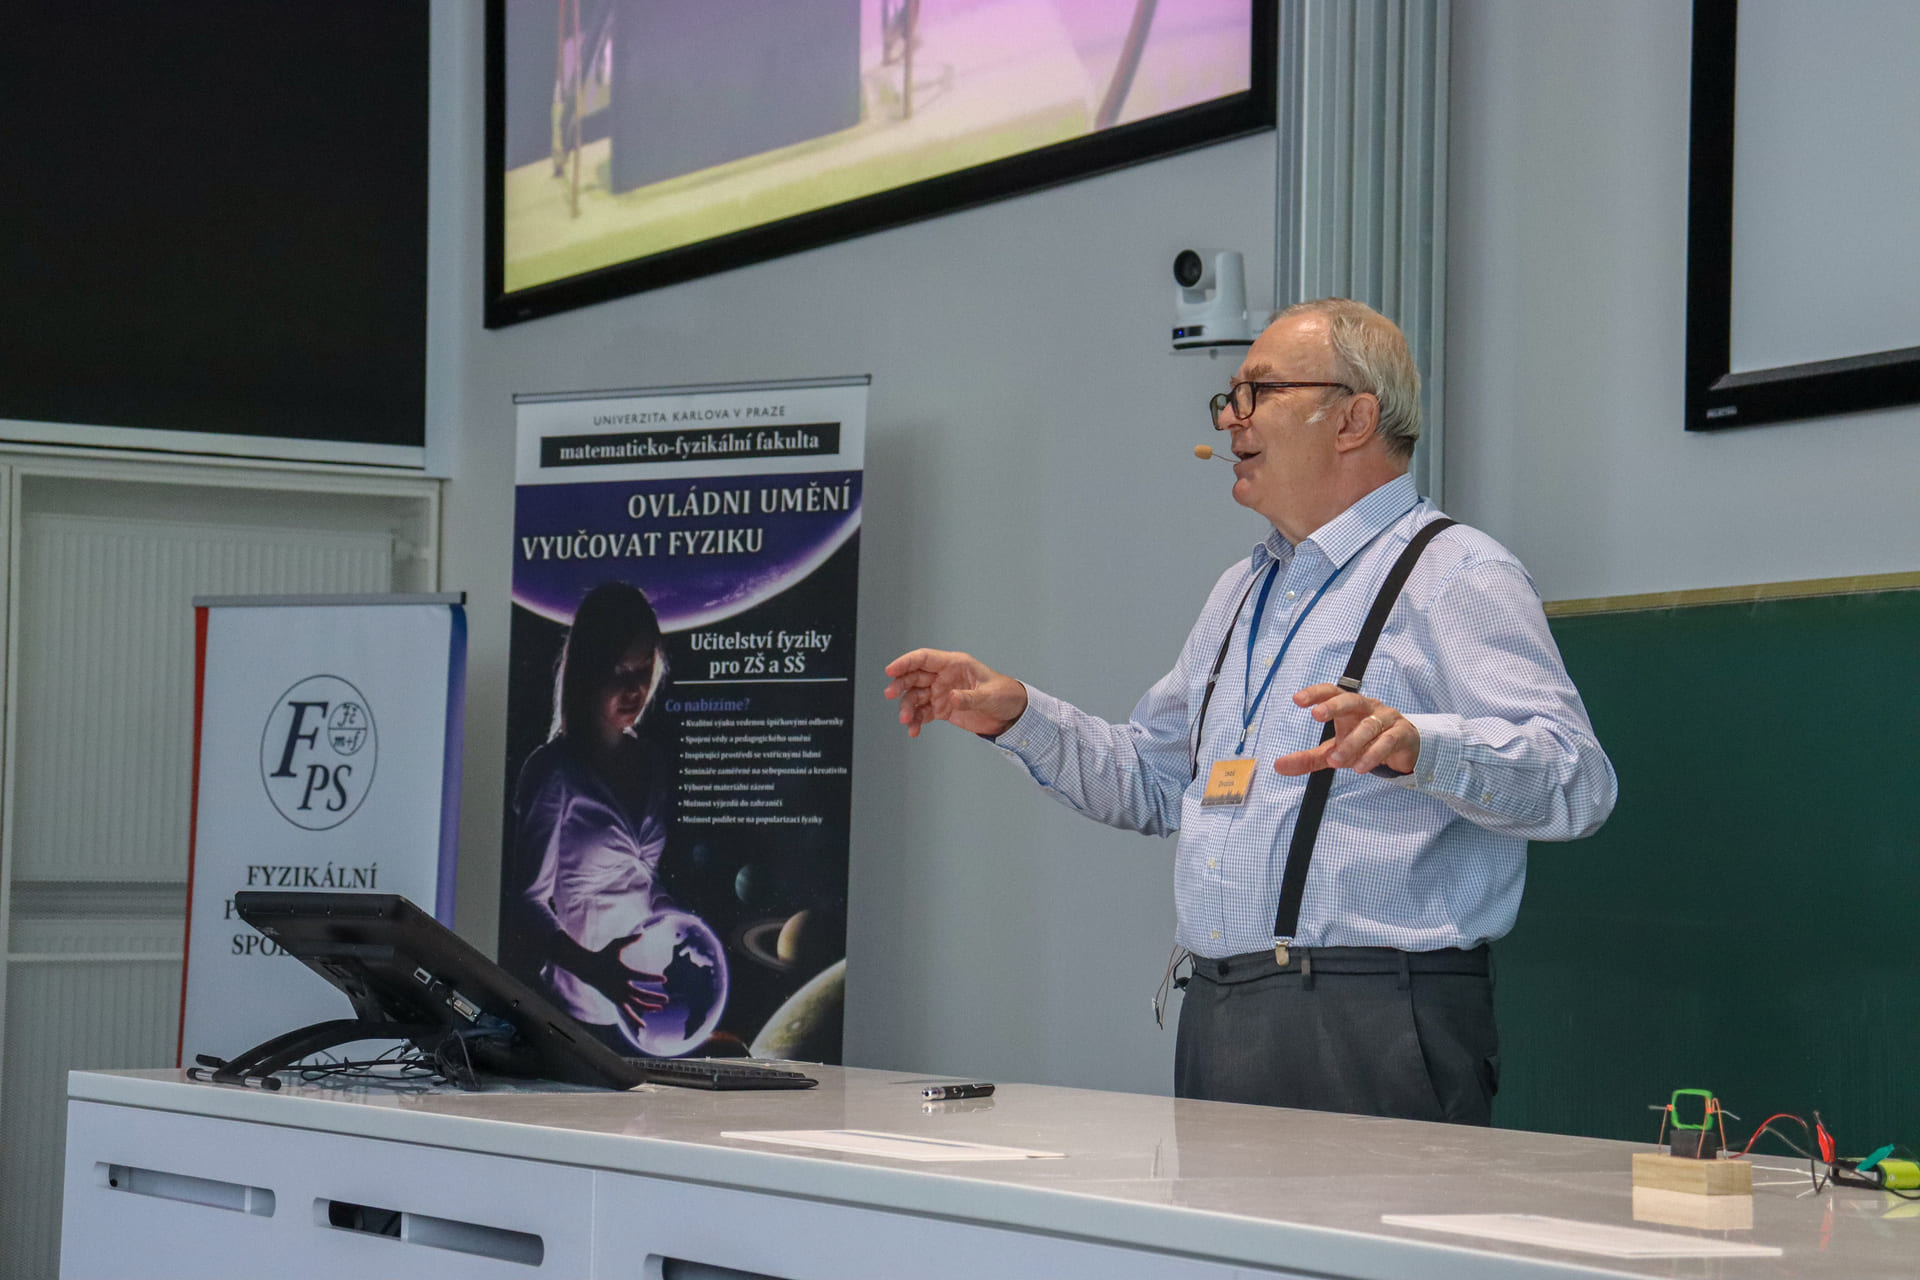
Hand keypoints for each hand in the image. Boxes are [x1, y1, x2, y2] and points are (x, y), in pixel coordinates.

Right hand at [575, 932, 667, 1028]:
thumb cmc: (603, 955)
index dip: (653, 978)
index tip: (665, 979)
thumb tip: (642, 934)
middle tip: (667, 998)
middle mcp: (621, 986)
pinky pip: (627, 1012)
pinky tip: (643, 1026)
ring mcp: (618, 995)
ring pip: (635, 1005)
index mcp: (623, 972)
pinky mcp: (615, 1000)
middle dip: (654, 997)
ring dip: (648, 1007)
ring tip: (661, 1008)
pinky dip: (635, 1019)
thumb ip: (629, 940)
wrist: (587, 968)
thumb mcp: (615, 945)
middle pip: (640, 994)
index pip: (641, 976)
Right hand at [883, 648, 1027, 738]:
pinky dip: (916, 721)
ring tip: (907, 720)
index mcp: (955, 665)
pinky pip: (923, 714)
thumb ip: (969, 697)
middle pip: (914, 677)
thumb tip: (951, 697)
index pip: (924, 659)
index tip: (891, 671)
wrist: (1012, 714)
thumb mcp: (989, 695)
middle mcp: (944, 677)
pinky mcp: (943, 709)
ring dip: (907, 707)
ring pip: (915, 697)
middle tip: (890, 695)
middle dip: (900, 685)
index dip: (905, 662)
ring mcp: (942, 693)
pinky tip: (913, 730)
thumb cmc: (1005, 695)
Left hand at [1273, 684, 1419, 776]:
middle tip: (1317, 715)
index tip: (1297, 700)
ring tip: (1335, 760)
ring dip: (1351, 743)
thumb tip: (1278, 766)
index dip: (1315, 693)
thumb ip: (1308, 758)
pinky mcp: (1402, 733)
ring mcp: (1387, 718)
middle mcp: (1367, 707)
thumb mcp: (1334, 751)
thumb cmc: (1364, 743)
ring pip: (1369, 726)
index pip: (1331, 692)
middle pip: (1350, 700)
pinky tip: (1360, 766)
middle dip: (1333, 706)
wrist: (1403, 748)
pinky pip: (1387, 741)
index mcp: (1348, 706)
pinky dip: (1373, 754)